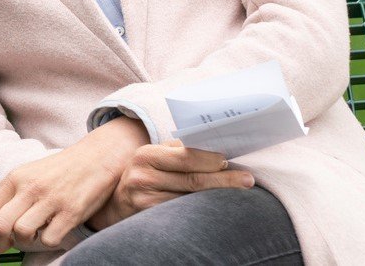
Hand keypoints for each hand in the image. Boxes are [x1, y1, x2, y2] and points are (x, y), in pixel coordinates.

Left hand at [0, 117, 146, 262]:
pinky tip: (54, 231)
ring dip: (24, 242)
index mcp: (13, 180)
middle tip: (3, 249)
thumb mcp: (28, 175)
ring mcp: (50, 199)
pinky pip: (49, 238)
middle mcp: (28, 188)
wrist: (96, 156)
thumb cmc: (59, 171)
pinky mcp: (71, 211)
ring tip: (34, 234)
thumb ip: (10, 198)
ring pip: (21, 233)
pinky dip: (48, 242)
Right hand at [86, 139, 253, 230]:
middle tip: (247, 180)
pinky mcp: (150, 218)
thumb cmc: (145, 173)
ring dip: (217, 197)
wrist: (117, 203)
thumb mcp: (154, 156)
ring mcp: (145, 200)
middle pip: (193, 180)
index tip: (230, 160)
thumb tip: (216, 146)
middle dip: (224, 180)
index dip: (210, 159)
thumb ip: (178, 150)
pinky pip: (183, 213)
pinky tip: (217, 208)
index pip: (184, 156)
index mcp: (145, 155)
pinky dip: (203, 210)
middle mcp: (142, 177)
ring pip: (191, 199)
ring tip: (239, 192)